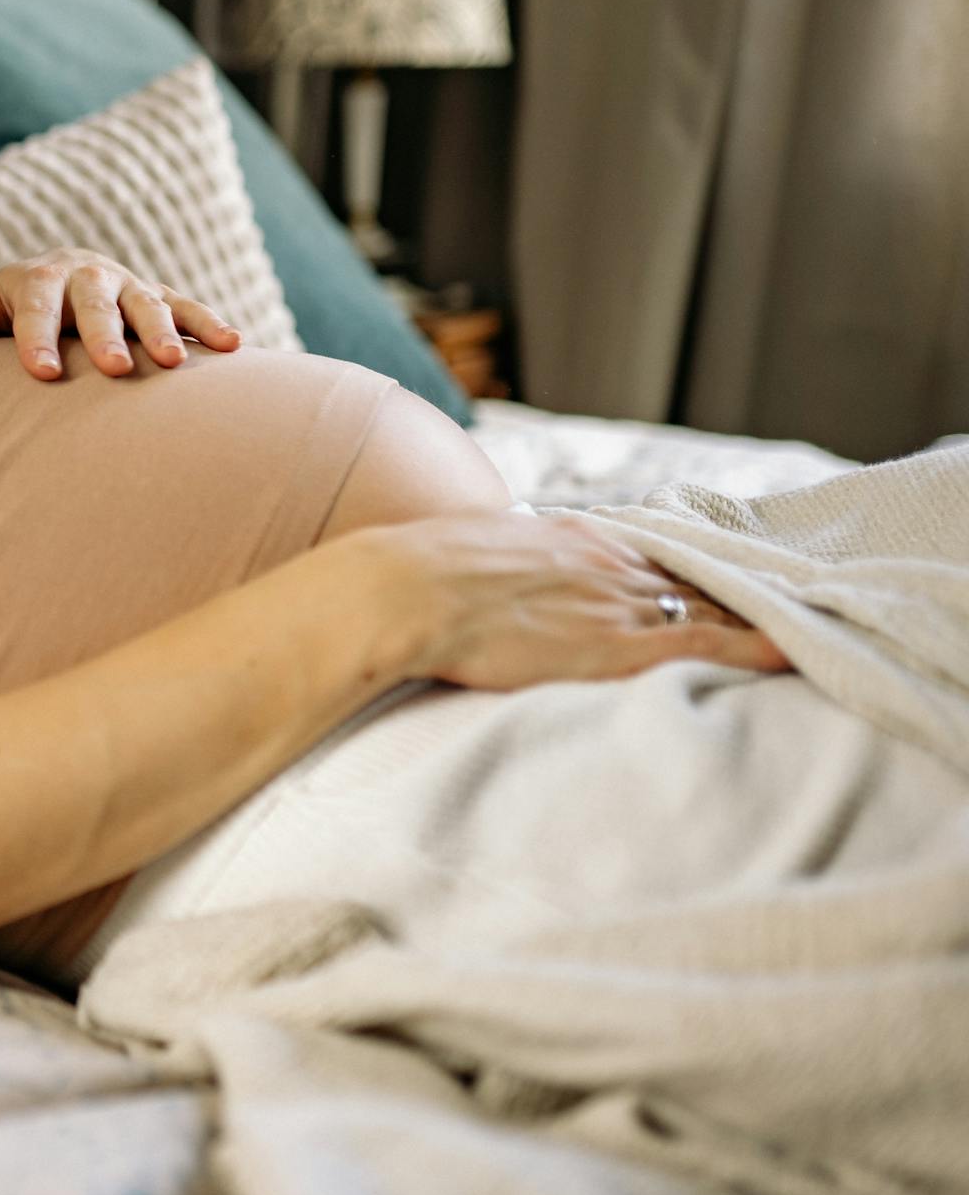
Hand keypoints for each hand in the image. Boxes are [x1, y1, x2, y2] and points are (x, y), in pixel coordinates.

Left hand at [0, 250, 242, 380]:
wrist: (59, 273)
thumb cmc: (16, 304)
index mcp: (39, 279)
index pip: (35, 309)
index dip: (37, 340)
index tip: (41, 374)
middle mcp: (87, 276)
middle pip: (95, 304)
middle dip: (105, 335)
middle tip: (115, 368)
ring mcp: (126, 284)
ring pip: (147, 304)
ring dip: (162, 331)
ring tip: (175, 364)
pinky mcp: (157, 294)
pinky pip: (186, 307)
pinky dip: (208, 324)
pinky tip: (234, 346)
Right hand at [341, 510, 793, 692]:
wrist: (404, 592)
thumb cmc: (414, 576)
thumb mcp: (462, 551)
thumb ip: (493, 561)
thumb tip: (484, 571)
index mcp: (567, 538)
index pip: (644, 555)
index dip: (678, 572)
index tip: (702, 583)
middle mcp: (605, 562)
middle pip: (686, 578)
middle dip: (729, 593)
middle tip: (773, 605)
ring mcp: (615, 601)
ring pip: (707, 607)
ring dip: (748, 618)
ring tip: (791, 630)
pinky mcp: (619, 646)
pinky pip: (705, 646)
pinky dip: (752, 649)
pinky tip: (787, 656)